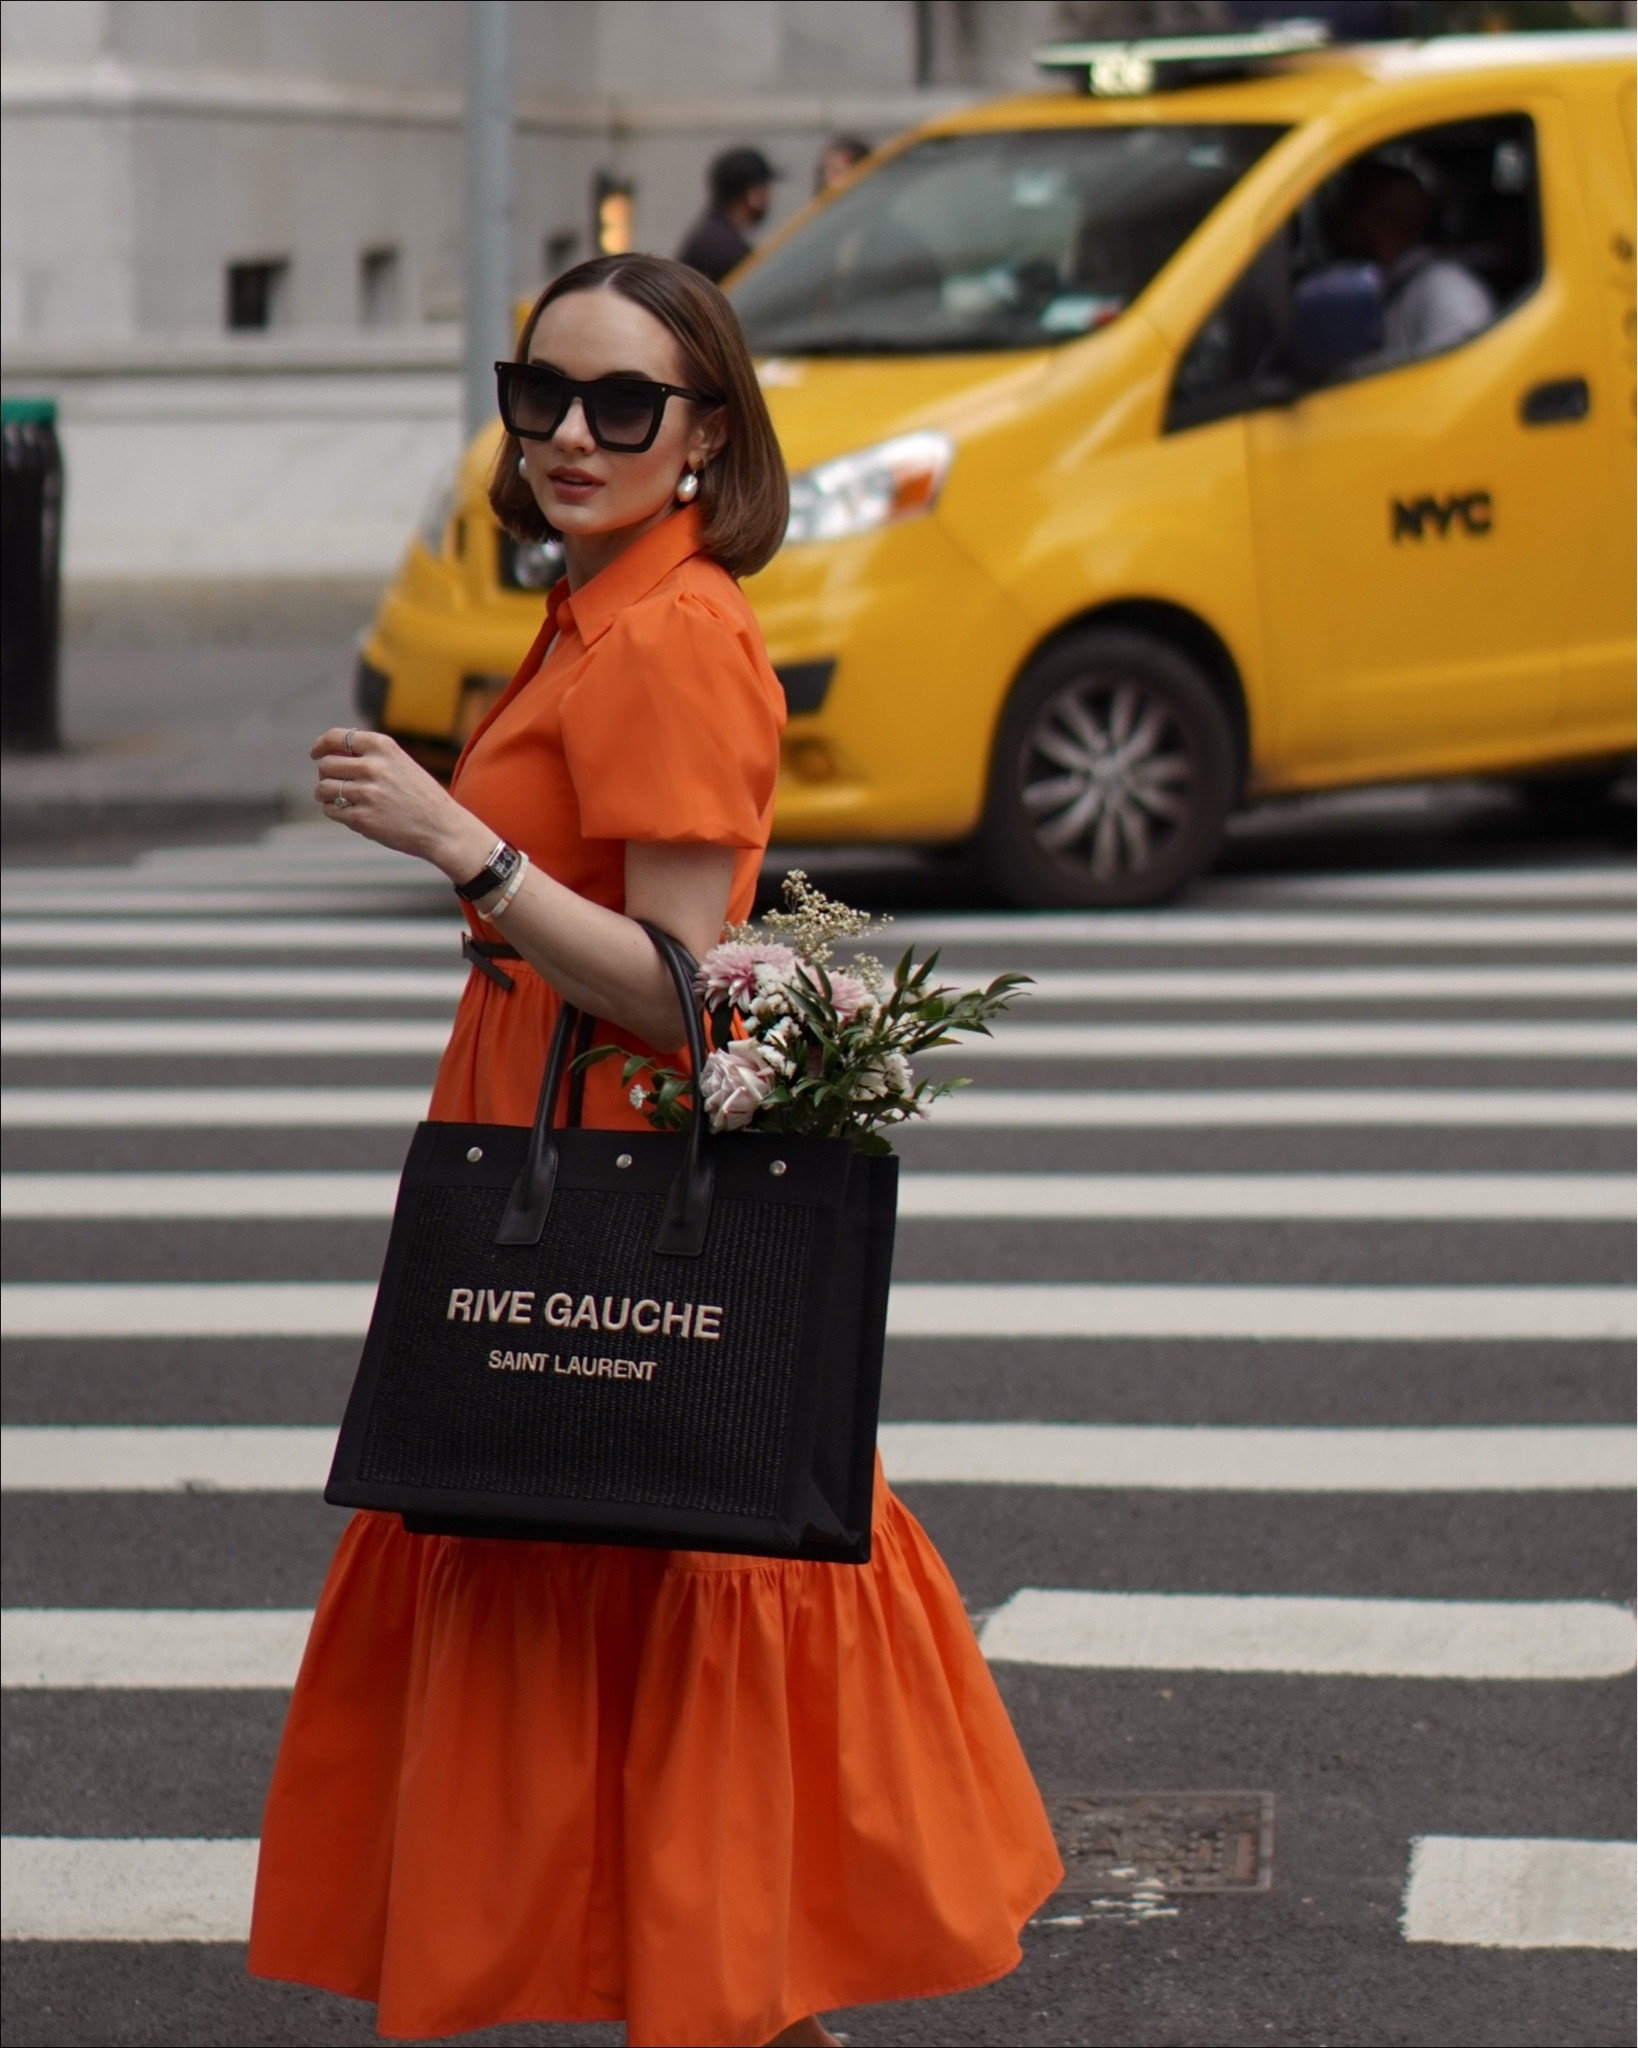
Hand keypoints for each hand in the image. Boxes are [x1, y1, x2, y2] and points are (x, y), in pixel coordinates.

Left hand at [310, 728, 492, 879]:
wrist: (443, 828)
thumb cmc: (420, 795)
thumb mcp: (400, 763)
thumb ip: (370, 755)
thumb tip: (329, 753)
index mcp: (383, 747)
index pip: (336, 738)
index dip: (321, 745)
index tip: (316, 753)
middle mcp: (373, 767)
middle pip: (326, 765)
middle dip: (327, 775)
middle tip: (336, 784)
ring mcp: (366, 794)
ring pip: (323, 789)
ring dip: (325, 795)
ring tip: (337, 800)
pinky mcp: (362, 819)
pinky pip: (331, 810)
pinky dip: (334, 812)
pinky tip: (350, 813)